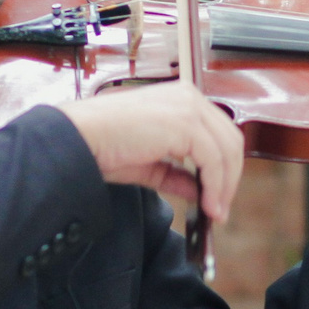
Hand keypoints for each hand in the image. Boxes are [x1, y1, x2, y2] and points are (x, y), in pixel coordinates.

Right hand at [53, 84, 244, 224]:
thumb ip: (177, 174)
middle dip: (229, 178)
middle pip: (229, 139)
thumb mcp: (148, 164)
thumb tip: (200, 190)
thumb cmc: (101, 145)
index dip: (224, 167)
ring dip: (225, 186)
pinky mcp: (185, 123)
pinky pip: (213, 159)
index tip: (218, 196)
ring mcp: (188, 107)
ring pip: (227, 149)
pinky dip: (216, 186)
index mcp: (179, 99)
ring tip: (214, 212)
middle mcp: (188, 97)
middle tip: (219, 208)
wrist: (78, 140)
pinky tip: (207, 205)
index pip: (218, 132)